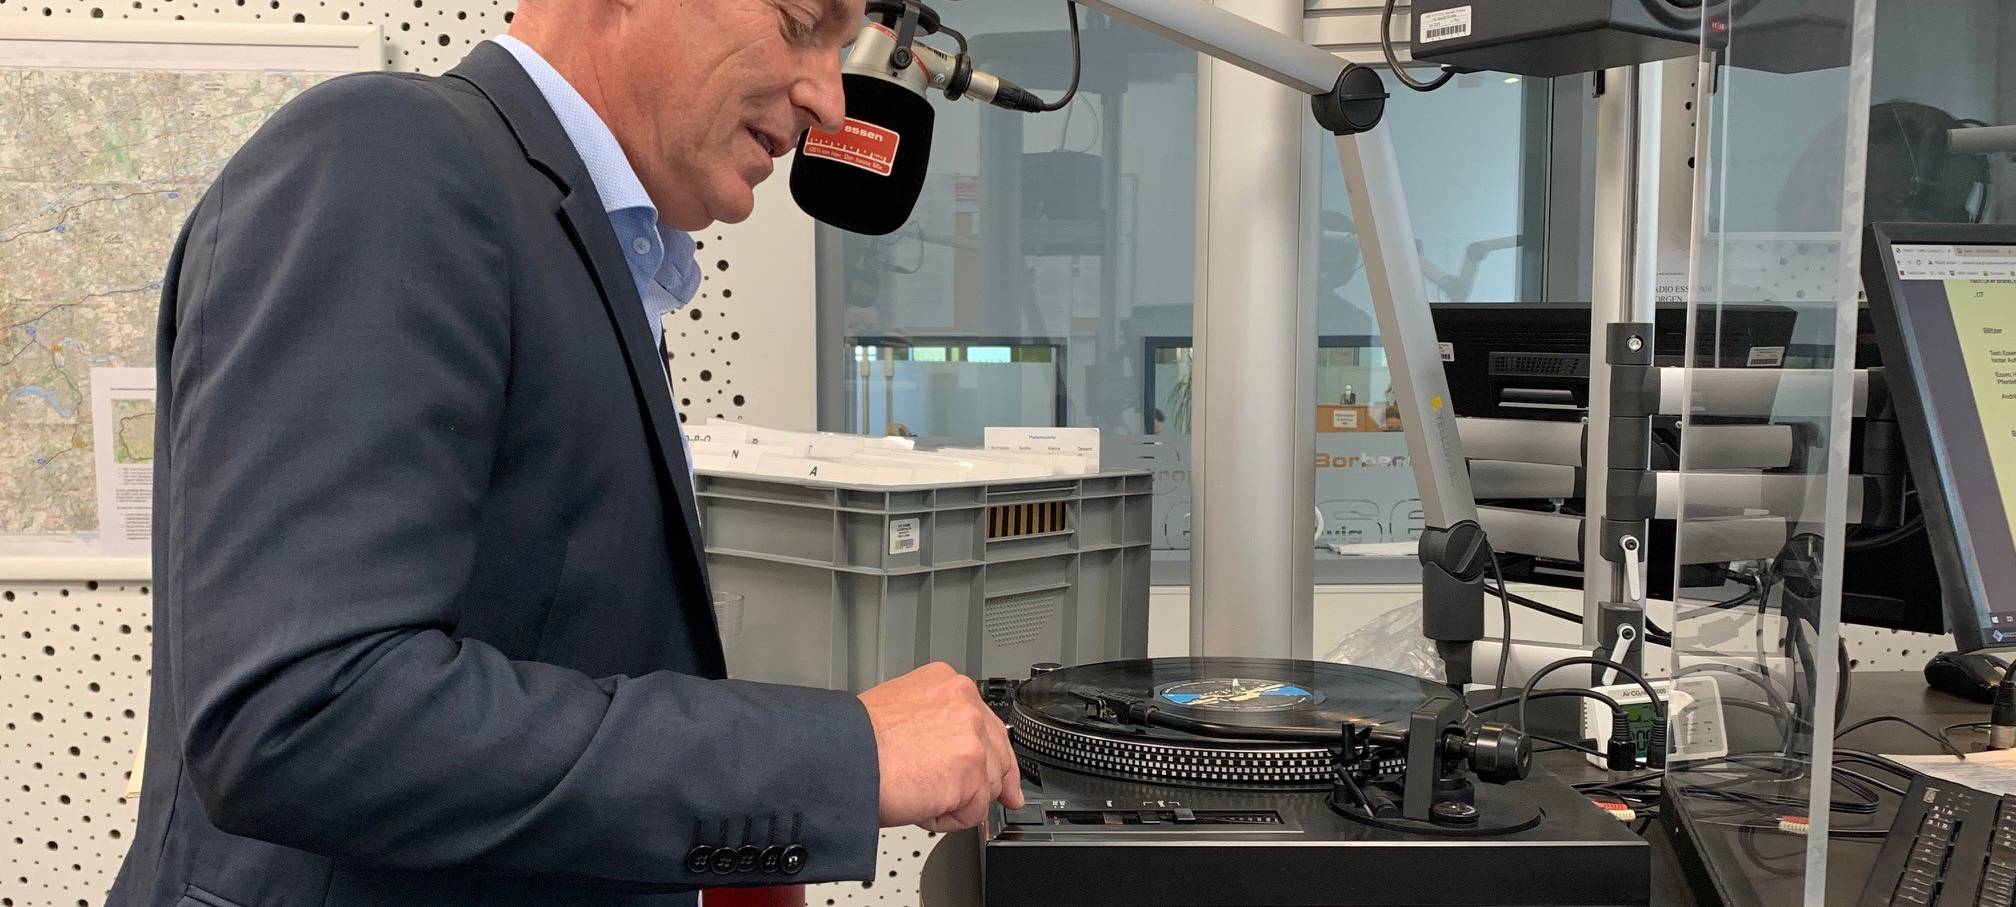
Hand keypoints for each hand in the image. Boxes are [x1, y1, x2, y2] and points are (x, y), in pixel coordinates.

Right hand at [857, 662, 1024, 831]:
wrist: (841, 758)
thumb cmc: (855, 742)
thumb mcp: (900, 713)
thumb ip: (936, 726)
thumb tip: (952, 755)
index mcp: (946, 684)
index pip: (986, 724)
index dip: (990, 755)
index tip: (1001, 776)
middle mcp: (963, 701)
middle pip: (997, 754)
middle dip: (992, 783)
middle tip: (1000, 800)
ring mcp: (970, 734)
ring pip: (986, 785)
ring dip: (956, 801)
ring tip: (918, 794)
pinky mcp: (971, 768)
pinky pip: (973, 812)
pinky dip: (947, 819)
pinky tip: (920, 806)